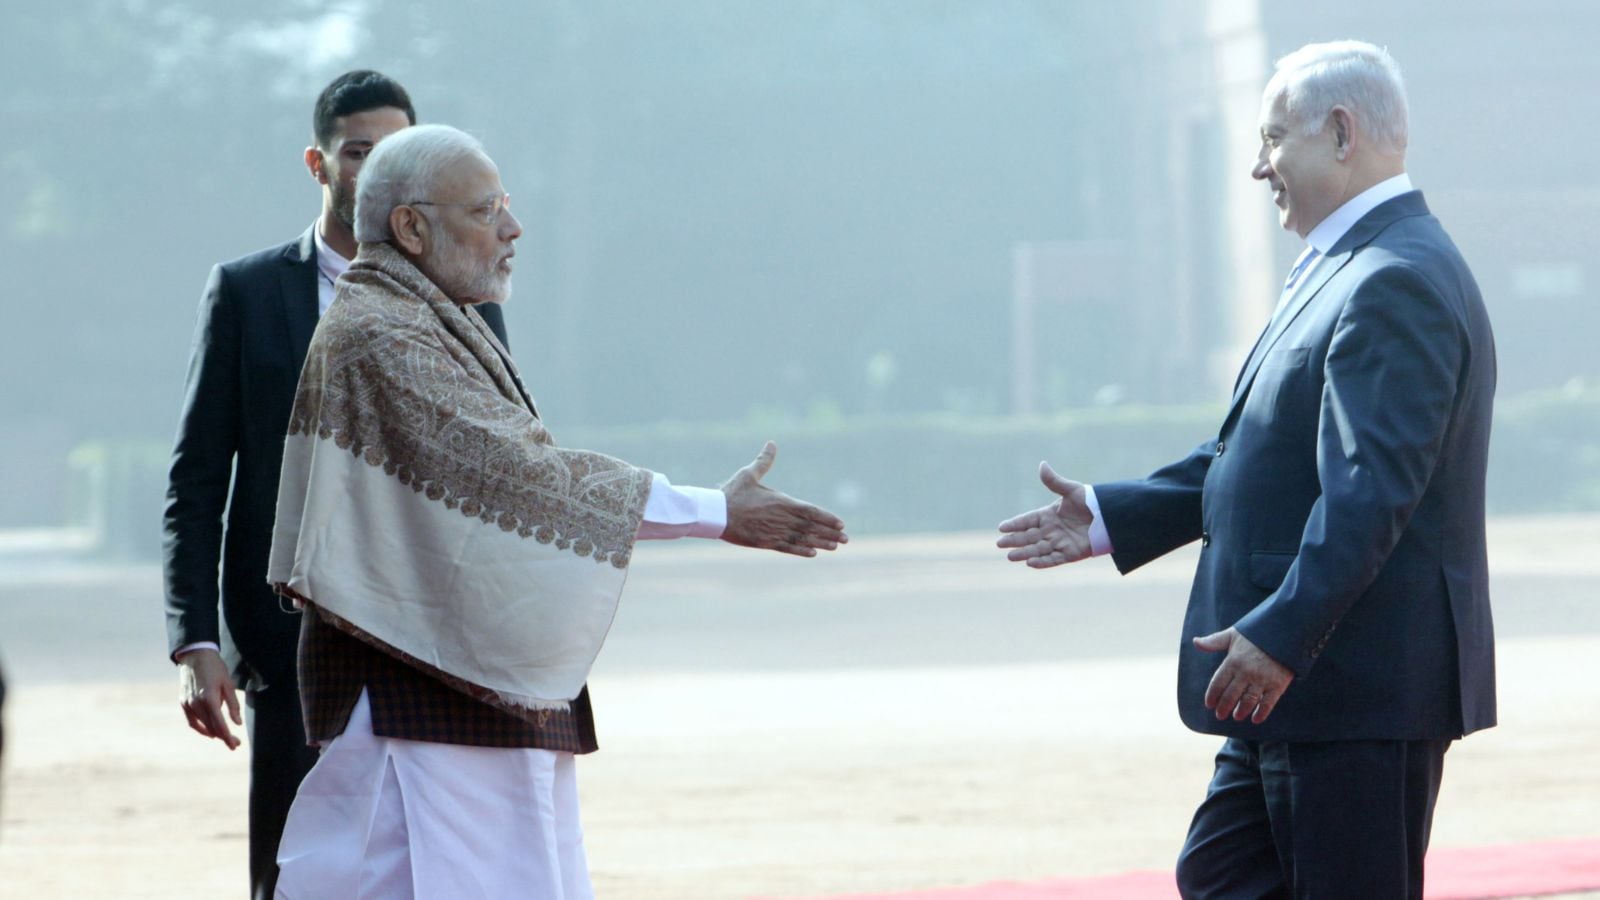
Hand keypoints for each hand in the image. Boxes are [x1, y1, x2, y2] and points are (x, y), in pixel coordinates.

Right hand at [177, 648, 241, 749]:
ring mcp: (188, 704)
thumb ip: (233, 705)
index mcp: (209, 698)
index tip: (235, 745)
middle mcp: (196, 703)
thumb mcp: (228, 684)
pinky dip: (201, 728)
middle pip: (211, 727)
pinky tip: (210, 732)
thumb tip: (237, 723)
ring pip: (202, 725)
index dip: (228, 737)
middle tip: (236, 743)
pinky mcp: (183, 702)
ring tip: (225, 737)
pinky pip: (192, 721)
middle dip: (224, 737)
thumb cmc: (216, 668)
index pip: (220, 724)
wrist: (195, 656)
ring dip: (214, 733)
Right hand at [720, 441, 847, 556]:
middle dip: (829, 533)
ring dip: (821, 542)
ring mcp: (774, 532)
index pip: (811, 511)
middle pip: (811, 527)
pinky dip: (801, 550)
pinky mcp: (765, 542)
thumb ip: (764, 461)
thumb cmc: (732, 493)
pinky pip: (787, 548)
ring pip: (803, 539)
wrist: (715, 514)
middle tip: (846, 539)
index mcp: (781, 501)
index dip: (827, 517)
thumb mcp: (749, 474)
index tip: (841, 523)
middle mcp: (782, 518)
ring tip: (835, 546)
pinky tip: (813, 553)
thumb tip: (771, 443)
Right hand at [996, 462, 1092, 567]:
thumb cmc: (1091, 501)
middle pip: (1029, 536)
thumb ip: (1054, 482)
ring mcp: (1060, 542)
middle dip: (1014, 540)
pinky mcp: (1070, 553)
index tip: (1002, 527)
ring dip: (1024, 553)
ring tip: (1010, 556)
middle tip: (999, 543)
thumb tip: (1041, 464)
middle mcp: (1052, 530)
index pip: (1027, 520)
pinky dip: (1042, 562)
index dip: (1015, 524)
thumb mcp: (1071, 490)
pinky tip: (1030, 563)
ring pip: (1038, 549)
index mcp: (1049, 515)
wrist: (1110, 516)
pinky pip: (1053, 559)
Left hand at [1194, 627, 1294, 724]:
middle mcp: (1245, 672)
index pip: (1218, 683)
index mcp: (1233, 661)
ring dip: (1240, 711)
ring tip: (1237, 716)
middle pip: (1231, 695)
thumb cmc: (1256, 633)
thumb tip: (1196, 642)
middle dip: (1223, 707)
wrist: (1286, 632)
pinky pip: (1268, 703)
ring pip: (1248, 701)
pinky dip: (1261, 713)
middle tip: (1220, 715)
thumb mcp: (1233, 634)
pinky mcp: (1277, 685)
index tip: (1209, 704)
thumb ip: (1214, 641)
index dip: (1212, 696)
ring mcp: (1262, 680)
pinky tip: (1255, 719)